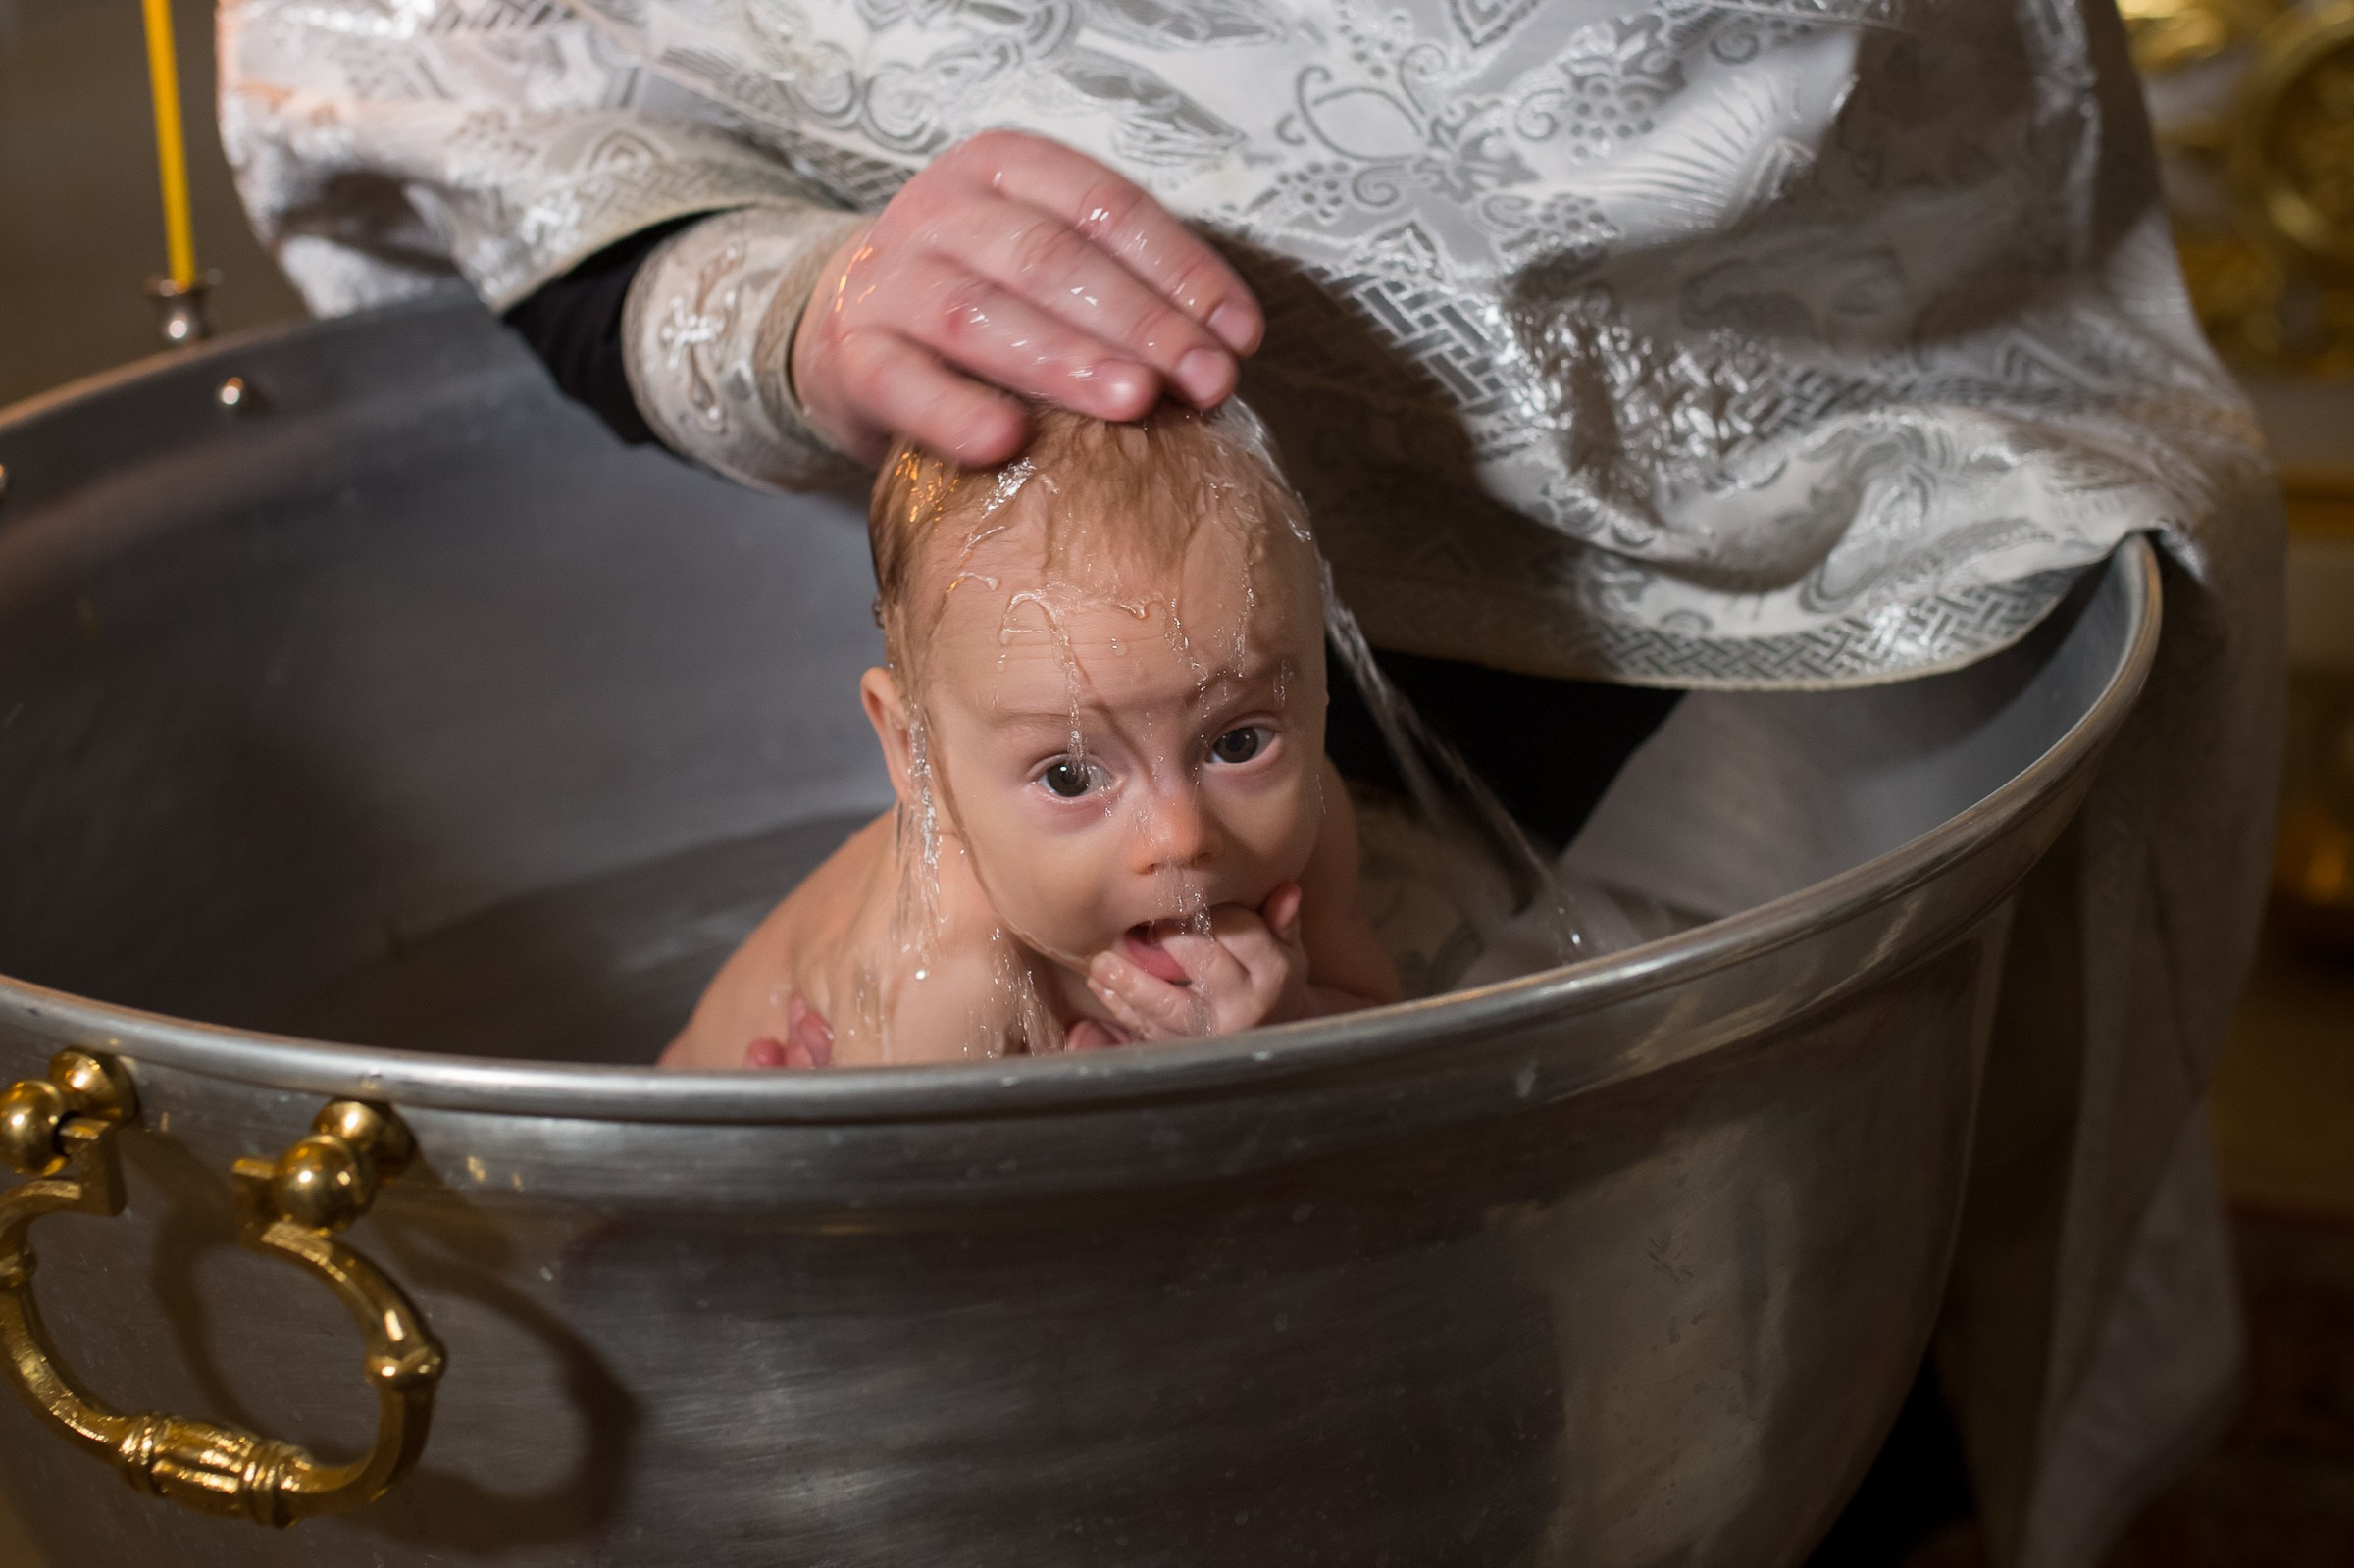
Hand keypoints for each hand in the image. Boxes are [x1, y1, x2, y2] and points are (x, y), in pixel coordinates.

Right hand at [790, 129, 1262, 466]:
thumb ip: (1126, 293)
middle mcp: (941, 208)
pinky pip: (902, 382)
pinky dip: (955, 412)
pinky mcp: (851, 352)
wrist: (852, 331)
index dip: (1181, 269)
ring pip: (981, 313)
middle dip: (1141, 322)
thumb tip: (1225, 354)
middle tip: (1206, 380)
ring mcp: (888, 278)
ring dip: (1065, 360)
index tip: (1242, 336)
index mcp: (1006, 169)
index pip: (1106, 205)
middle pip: (1050, 256)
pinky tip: (1007, 441)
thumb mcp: (1049, 270)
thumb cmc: (985, 304)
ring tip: (1136, 402)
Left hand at [1085, 885, 1310, 1039]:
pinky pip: (1151, 1031)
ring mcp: (1216, 1035)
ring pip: (1166, 1005)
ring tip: (1100, 963)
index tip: (1176, 894)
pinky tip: (1103, 988)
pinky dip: (1123, 1009)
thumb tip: (1287, 890)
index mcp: (1273, 974)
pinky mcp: (1190, 1052)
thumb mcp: (1287, 950)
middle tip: (1134, 922)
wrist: (1277, 1039)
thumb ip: (1282, 920)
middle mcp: (1245, 1006)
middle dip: (1162, 939)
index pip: (1237, 930)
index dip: (1204, 910)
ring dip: (1128, 982)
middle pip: (1199, 962)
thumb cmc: (1274, 981)